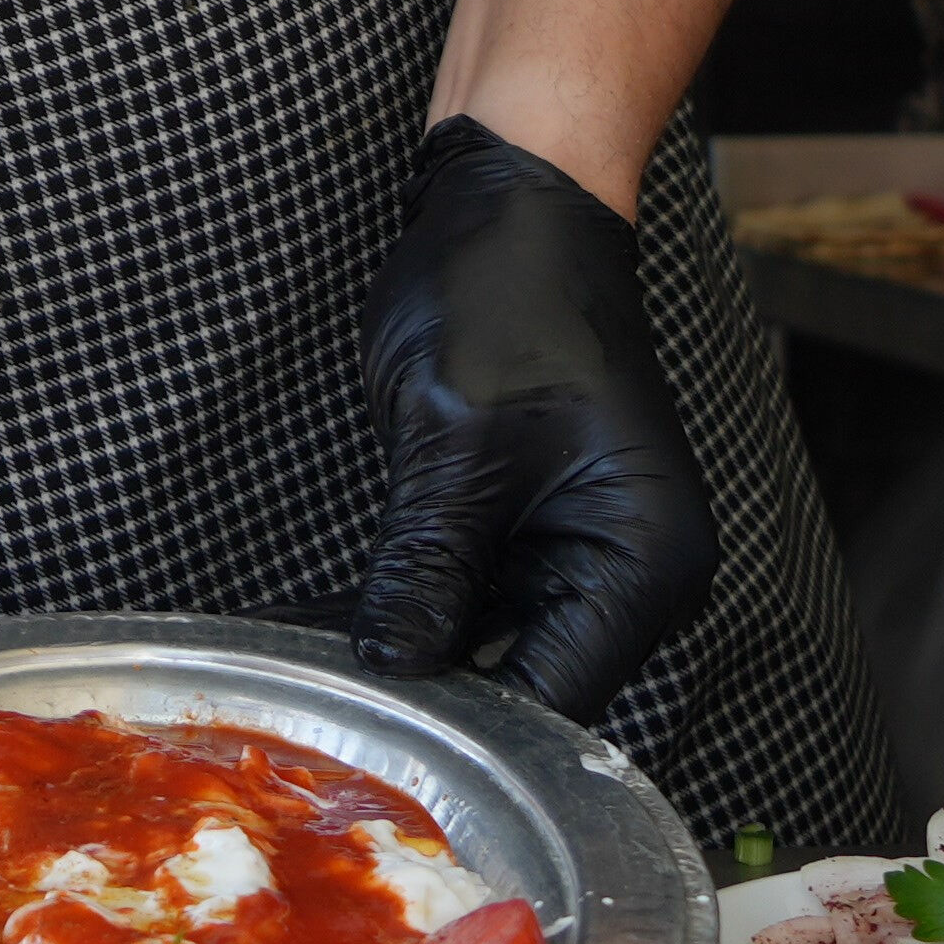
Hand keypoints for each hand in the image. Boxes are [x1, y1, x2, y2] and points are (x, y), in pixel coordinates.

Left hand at [352, 113, 723, 720]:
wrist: (515, 196)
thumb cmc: (509, 292)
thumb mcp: (453, 442)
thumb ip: (425, 569)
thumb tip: (391, 669)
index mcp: (645, 563)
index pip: (556, 700)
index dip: (463, 727)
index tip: (373, 748)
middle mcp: (630, 570)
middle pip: (523, 680)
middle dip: (423, 691)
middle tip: (318, 718)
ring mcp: (582, 548)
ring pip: (483, 639)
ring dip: (401, 645)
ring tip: (298, 661)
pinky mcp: (532, 525)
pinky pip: (466, 590)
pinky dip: (403, 599)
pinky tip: (318, 615)